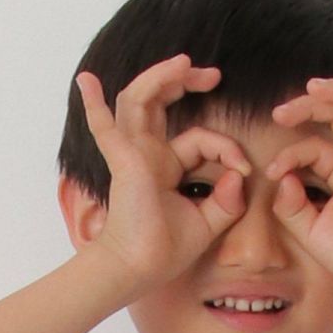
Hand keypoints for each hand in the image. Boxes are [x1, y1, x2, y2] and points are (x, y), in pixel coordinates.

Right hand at [75, 54, 252, 295]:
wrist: (140, 269)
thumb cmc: (166, 252)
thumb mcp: (208, 224)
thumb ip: (228, 201)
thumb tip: (240, 174)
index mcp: (166, 167)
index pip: (198, 140)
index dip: (226, 148)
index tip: (246, 170)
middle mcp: (147, 155)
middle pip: (161, 104)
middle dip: (185, 83)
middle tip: (212, 75)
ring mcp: (132, 154)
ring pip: (139, 100)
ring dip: (159, 77)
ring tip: (184, 63)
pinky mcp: (123, 161)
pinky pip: (104, 128)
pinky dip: (94, 105)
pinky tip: (86, 81)